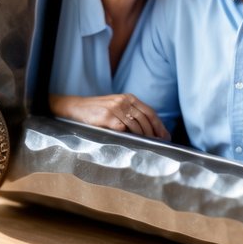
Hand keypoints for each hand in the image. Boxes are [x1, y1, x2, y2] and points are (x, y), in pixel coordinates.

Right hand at [48, 93, 170, 139]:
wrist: (76, 107)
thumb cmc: (98, 110)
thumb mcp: (116, 106)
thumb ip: (130, 113)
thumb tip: (148, 129)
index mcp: (128, 98)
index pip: (149, 112)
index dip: (159, 125)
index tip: (165, 136)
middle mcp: (123, 101)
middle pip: (145, 119)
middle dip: (153, 133)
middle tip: (158, 144)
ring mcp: (115, 109)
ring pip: (135, 125)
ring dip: (143, 137)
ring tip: (147, 145)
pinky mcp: (107, 117)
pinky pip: (122, 129)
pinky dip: (129, 136)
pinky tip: (132, 142)